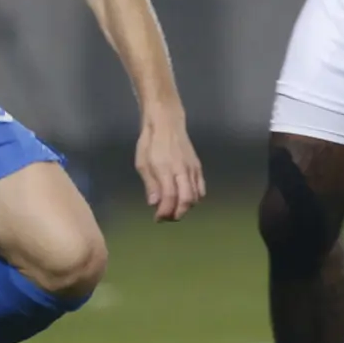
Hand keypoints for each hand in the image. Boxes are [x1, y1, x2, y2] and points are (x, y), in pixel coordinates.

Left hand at [135, 104, 205, 221]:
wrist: (166, 123)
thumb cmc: (150, 142)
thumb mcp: (142, 163)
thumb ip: (150, 184)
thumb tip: (154, 204)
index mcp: (166, 168)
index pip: (170, 197)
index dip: (164, 212)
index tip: (157, 218)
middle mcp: (182, 170)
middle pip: (187, 200)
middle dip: (177, 213)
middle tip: (166, 217)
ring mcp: (193, 168)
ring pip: (196, 196)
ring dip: (185, 207)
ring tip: (173, 209)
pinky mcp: (198, 167)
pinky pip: (201, 188)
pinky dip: (195, 198)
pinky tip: (185, 199)